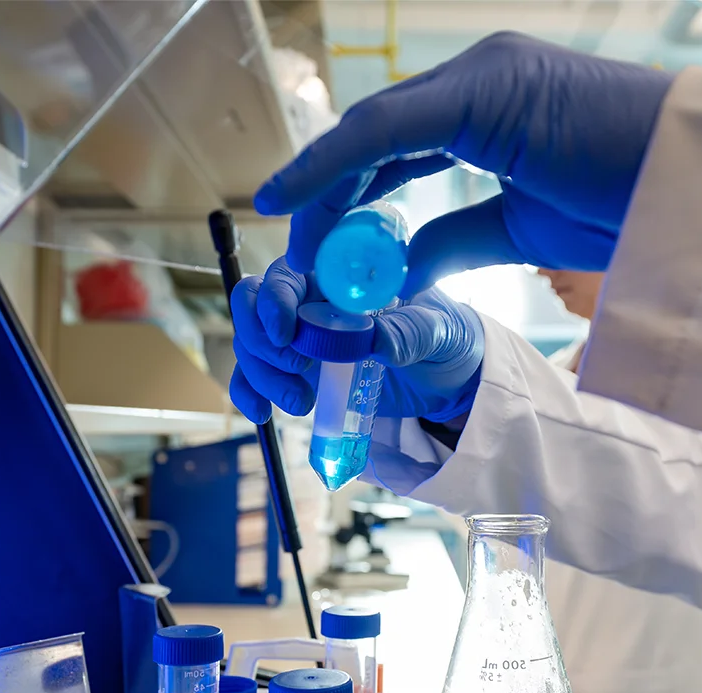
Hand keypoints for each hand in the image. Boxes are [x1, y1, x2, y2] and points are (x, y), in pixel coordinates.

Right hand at [230, 257, 485, 423]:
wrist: (452, 377)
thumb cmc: (446, 337)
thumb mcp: (438, 332)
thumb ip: (408, 331)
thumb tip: (372, 338)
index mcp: (341, 274)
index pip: (291, 271)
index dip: (276, 299)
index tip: (286, 334)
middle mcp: (313, 297)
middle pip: (255, 302)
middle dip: (261, 338)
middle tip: (295, 369)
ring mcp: (302, 334)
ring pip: (254, 341)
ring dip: (261, 372)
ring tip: (300, 403)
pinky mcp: (299, 369)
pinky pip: (257, 373)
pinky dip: (249, 391)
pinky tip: (261, 412)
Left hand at [255, 31, 673, 295]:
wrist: (698, 186)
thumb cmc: (632, 206)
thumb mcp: (525, 229)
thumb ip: (462, 236)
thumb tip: (406, 267)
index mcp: (498, 102)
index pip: (401, 142)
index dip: (351, 190)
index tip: (316, 241)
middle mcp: (483, 74)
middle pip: (379, 134)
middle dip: (332, 195)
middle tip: (301, 256)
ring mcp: (483, 74)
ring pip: (375, 129)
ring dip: (328, 189)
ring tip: (297, 245)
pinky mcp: (483, 90)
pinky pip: (387, 129)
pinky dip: (334, 164)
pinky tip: (295, 199)